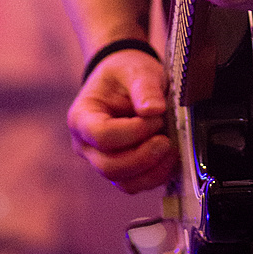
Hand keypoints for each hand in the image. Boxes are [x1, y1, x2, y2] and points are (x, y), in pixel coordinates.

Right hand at [67, 49, 177, 193]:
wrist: (125, 79)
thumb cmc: (125, 73)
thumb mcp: (136, 70)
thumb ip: (145, 87)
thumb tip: (154, 110)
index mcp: (82, 117)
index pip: (101, 136)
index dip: (132, 132)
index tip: (155, 118)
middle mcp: (86, 145)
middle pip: (110, 166)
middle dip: (143, 156)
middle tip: (166, 138)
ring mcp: (102, 160)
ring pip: (124, 182)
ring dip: (152, 170)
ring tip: (170, 147)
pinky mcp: (121, 170)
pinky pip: (136, 184)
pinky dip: (156, 175)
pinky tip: (169, 156)